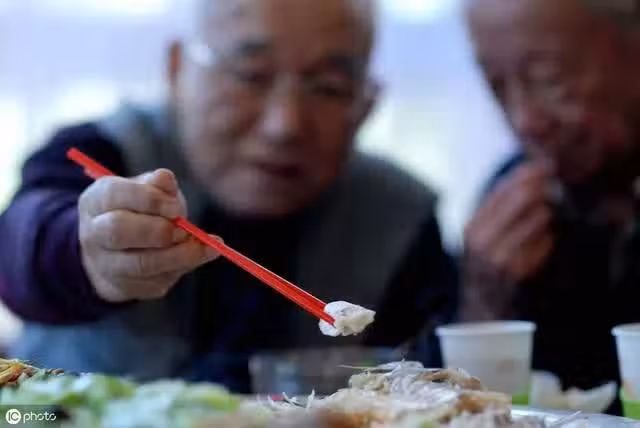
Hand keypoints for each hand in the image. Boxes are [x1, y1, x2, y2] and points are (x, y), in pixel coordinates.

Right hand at [78, 169, 218, 302]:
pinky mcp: (124, 287)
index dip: (150, 200)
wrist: (119, 250)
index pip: (116, 194)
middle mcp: (93, 233)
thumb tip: (166, 178)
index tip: (176, 207)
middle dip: (159, 230)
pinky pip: (156, 282)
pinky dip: (183, 268)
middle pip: (118, 231)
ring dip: (179, 255)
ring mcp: (105, 264)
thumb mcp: (147, 189)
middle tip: (183, 230)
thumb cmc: (139, 211)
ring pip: (141, 264)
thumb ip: (157, 184)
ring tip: (204, 245)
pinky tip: (201, 255)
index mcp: (96, 200)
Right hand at [465, 162, 554, 282]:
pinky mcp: (518, 272)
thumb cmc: (485, 267)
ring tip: (545, 216)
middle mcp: (482, 240)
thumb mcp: (480, 238)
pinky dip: (549, 238)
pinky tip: (545, 241)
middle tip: (553, 184)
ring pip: (537, 218)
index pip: (500, 190)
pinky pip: (545, 242)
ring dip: (546, 214)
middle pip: (520, 199)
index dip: (525, 174)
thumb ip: (497, 212)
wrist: (481, 308)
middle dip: (541, 187)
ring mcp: (500, 257)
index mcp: (472, 227)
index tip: (544, 165)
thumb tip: (528, 179)